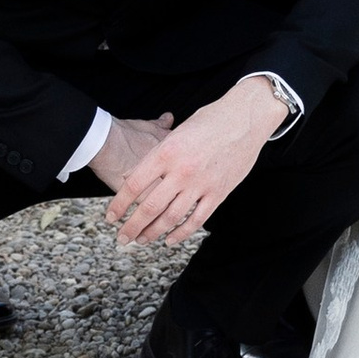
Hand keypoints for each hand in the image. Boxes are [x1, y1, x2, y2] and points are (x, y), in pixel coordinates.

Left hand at [102, 75, 290, 248]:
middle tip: (122, 238)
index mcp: (167, 152)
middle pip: (149, 207)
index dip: (119, 205)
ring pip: (171, 218)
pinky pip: (196, 220)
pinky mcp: (219, 193)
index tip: (111, 217)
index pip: (134, 185)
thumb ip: (158, 155)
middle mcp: (181, 171)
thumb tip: (136, 177)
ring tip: (142, 240)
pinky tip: (169, 239)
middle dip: (132, 227)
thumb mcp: (177, 132)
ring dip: (153, 233)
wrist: (247, 117)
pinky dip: (181, 233)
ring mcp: (201, 184)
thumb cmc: (211, 119)